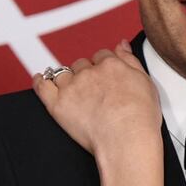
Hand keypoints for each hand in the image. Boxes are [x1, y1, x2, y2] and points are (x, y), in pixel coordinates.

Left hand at [33, 40, 161, 155]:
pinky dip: (40, 81)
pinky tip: (42, 80)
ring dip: (67, 79)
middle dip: (86, 73)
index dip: (102, 66)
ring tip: (75, 92)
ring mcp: (71, 88)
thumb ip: (131, 60)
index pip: (101, 56)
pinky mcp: (57, 104)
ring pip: (63, 73)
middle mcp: (89, 73)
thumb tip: (122, 45)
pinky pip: (42, 86)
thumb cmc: (139, 118)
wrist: (126, 140)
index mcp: (110, 65)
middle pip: (81, 64)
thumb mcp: (145, 82)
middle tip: (93, 90)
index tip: (104, 76)